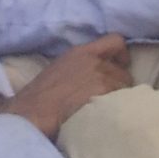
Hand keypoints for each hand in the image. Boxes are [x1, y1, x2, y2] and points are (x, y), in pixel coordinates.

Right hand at [0, 34, 131, 139]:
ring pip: (125, 88)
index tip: (119, 66)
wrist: (33, 112)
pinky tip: (107, 116)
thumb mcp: (59, 68)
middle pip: (123, 71)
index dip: (122, 55)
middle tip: (108, 99)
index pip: (115, 41)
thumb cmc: (40, 96)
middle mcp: (94, 61)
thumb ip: (80, 65)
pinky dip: (117, 108)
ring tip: (106, 109)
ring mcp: (100, 77)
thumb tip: (95, 74)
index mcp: (81, 52)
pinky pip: (122, 100)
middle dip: (119, 85)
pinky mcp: (104, 94)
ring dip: (119, 98)